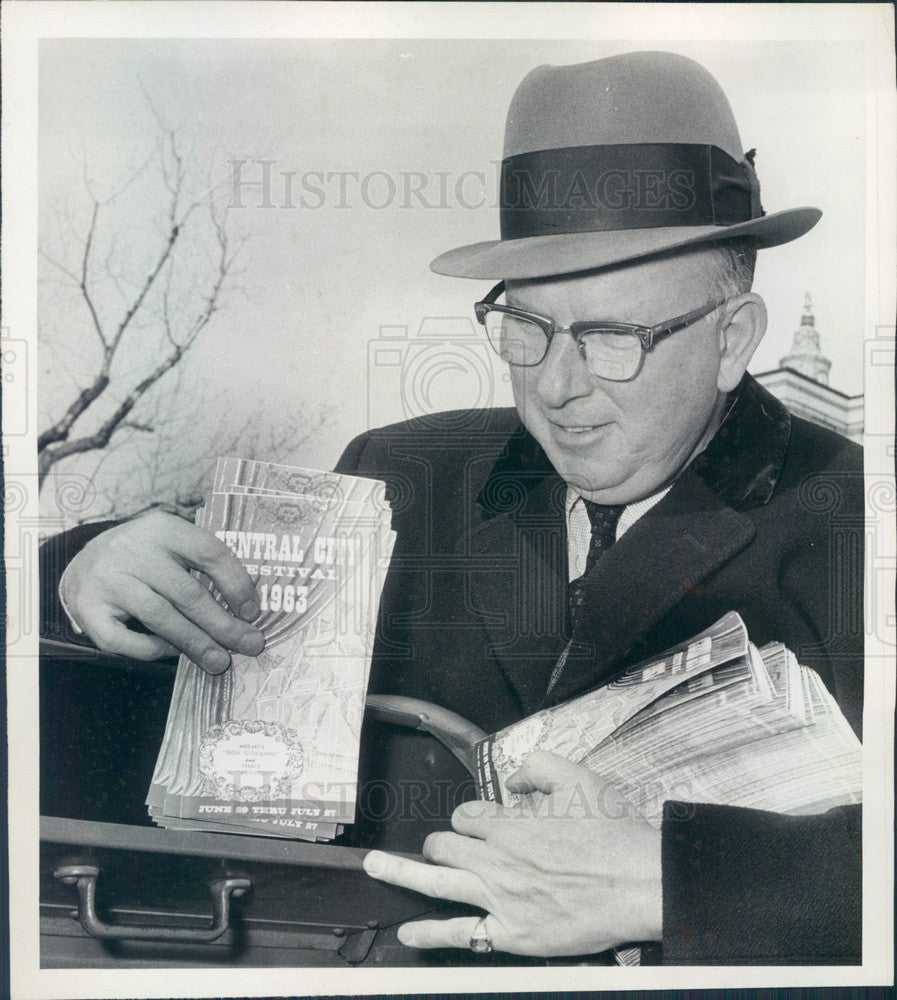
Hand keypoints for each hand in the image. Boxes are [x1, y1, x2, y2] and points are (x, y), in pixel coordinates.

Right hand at [60, 510, 264, 672]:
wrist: (81, 563)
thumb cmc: (144, 559)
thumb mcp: (171, 545)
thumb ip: (203, 565)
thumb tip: (246, 611)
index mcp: (162, 528)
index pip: (209, 552)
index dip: (236, 583)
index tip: (253, 612)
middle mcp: (132, 551)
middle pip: (187, 592)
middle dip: (223, 624)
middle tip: (249, 644)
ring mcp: (108, 580)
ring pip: (161, 616)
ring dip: (196, 643)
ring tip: (220, 661)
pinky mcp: (89, 609)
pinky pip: (126, 639)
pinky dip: (154, 649)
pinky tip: (173, 652)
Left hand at [363, 751, 661, 956]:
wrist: (639, 882)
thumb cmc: (613, 833)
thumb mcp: (579, 777)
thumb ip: (538, 768)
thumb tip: (513, 778)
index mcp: (511, 822)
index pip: (467, 815)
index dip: (469, 817)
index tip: (479, 823)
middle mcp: (497, 858)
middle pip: (446, 844)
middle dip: (440, 842)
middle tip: (441, 845)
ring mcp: (500, 897)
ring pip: (437, 881)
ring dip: (401, 872)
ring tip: (374, 867)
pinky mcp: (512, 932)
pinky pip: (461, 933)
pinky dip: (430, 933)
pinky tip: (408, 931)